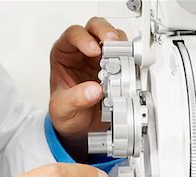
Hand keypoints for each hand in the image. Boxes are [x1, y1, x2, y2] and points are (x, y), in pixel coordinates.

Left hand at [49, 17, 126, 161]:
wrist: (80, 129)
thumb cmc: (67, 114)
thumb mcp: (63, 109)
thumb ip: (75, 99)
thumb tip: (94, 90)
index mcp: (66, 55)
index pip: (74, 35)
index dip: (83, 39)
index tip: (93, 50)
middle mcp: (85, 53)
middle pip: (96, 29)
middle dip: (106, 33)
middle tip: (113, 44)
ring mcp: (104, 60)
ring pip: (116, 40)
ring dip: (122, 46)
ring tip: (125, 58)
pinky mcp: (119, 69)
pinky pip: (129, 58)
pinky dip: (132, 61)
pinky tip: (132, 69)